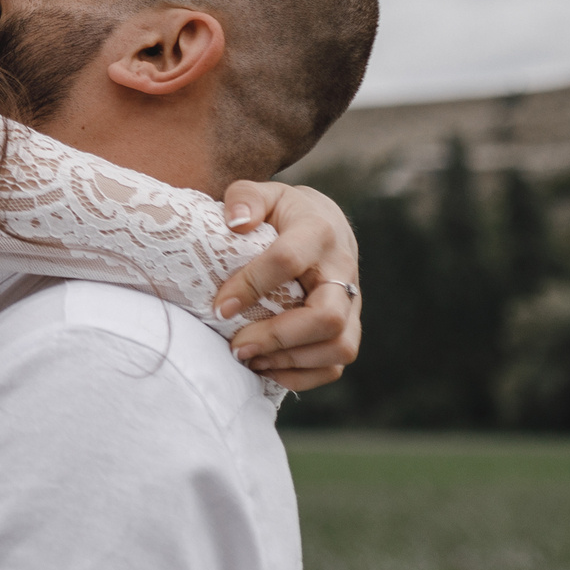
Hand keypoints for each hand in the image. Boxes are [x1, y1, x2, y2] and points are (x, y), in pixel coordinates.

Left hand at [211, 181, 360, 391]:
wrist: (325, 222)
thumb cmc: (283, 212)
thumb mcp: (263, 193)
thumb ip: (244, 198)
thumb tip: (235, 222)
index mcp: (317, 232)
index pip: (287, 261)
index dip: (251, 286)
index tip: (218, 307)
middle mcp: (342, 270)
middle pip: (327, 317)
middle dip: (278, 337)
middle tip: (237, 346)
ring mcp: (351, 302)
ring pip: (340, 347)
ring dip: (291, 361)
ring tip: (249, 358)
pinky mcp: (349, 326)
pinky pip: (337, 365)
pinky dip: (303, 376)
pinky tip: (266, 368)